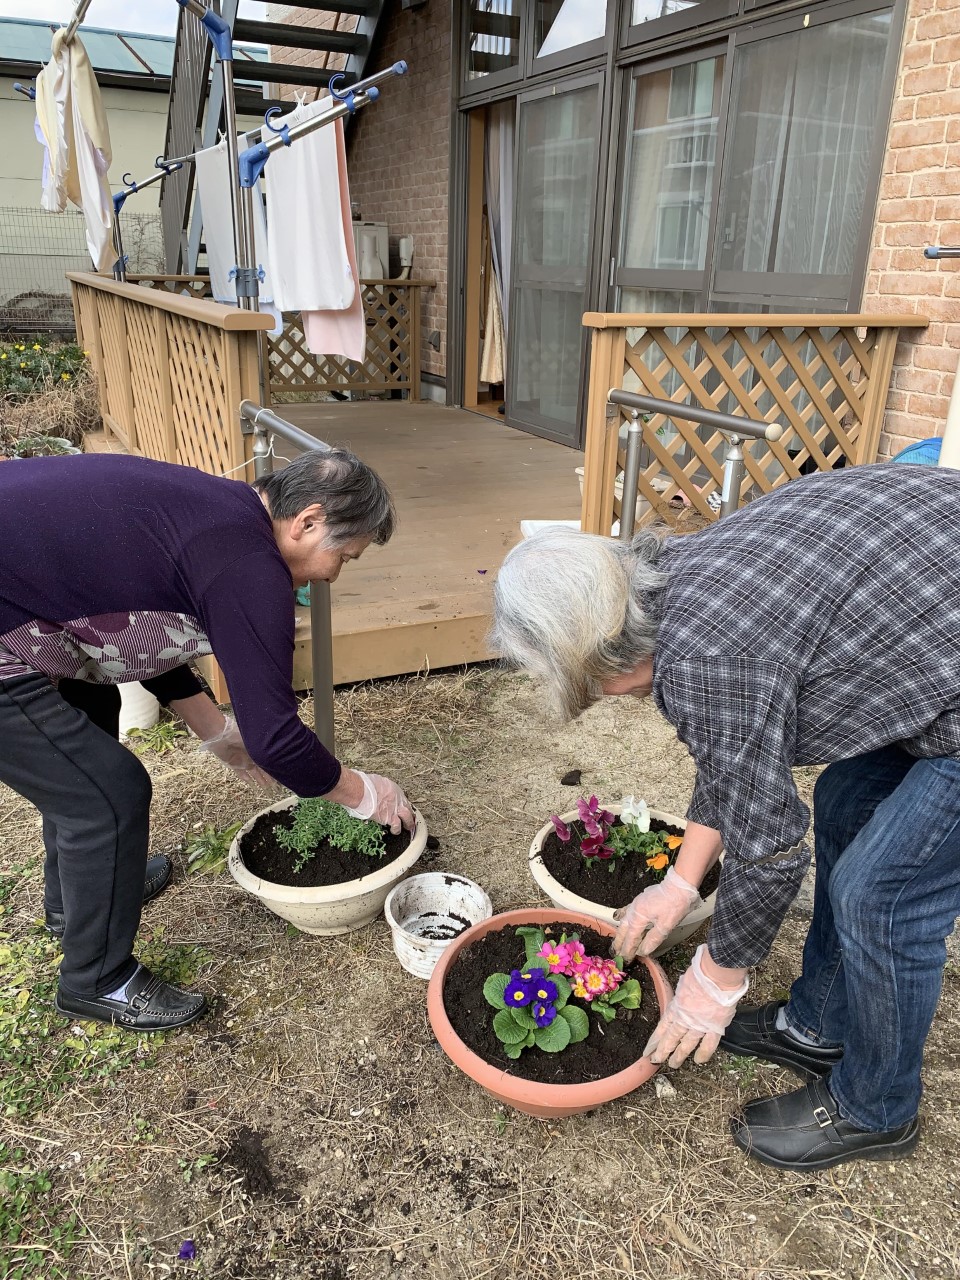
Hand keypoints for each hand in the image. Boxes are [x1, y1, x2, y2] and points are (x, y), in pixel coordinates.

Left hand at [199, 715, 275, 788]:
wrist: (222, 736)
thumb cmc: (240, 736)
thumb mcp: (255, 743)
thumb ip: (264, 752)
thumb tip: (275, 758)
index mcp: (258, 748)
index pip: (268, 760)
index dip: (273, 768)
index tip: (280, 776)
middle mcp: (252, 754)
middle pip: (262, 768)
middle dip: (268, 776)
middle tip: (275, 785)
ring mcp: (243, 760)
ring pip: (253, 772)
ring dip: (259, 779)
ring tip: (266, 787)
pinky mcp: (234, 764)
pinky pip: (241, 773)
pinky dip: (245, 778)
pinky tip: (251, 784)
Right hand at [341, 769, 414, 834]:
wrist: (363, 792)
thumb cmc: (366, 786)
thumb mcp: (378, 783)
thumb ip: (381, 789)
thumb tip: (378, 791)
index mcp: (394, 790)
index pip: (404, 799)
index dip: (404, 805)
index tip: (404, 808)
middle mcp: (397, 800)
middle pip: (409, 808)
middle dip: (411, 814)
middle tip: (411, 818)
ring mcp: (395, 810)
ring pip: (407, 818)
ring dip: (408, 823)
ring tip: (408, 827)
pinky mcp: (389, 818)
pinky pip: (396, 826)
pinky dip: (396, 829)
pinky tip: (395, 831)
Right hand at [611, 867, 702, 959]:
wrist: (679, 885)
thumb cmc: (675, 905)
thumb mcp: (666, 925)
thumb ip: (653, 939)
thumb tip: (643, 951)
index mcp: (639, 917)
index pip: (631, 938)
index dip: (628, 950)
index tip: (625, 959)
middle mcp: (634, 910)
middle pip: (624, 929)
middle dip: (619, 942)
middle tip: (615, 953)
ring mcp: (636, 904)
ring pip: (623, 920)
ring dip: (619, 932)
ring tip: (616, 941)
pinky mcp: (640, 901)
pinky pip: (626, 910)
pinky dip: (621, 916)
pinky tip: (618, 918)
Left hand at [643, 945, 748, 1066]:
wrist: (717, 976)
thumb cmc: (700, 973)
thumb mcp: (683, 984)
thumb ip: (681, 997)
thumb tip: (682, 1001)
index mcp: (676, 1007)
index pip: (662, 1027)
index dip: (655, 1039)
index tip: (648, 1049)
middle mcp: (685, 1019)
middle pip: (671, 1039)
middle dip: (662, 1051)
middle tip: (656, 1061)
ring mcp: (699, 1026)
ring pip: (686, 1045)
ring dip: (679, 1056)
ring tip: (673, 1064)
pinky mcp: (715, 1028)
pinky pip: (708, 1045)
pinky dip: (703, 1054)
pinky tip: (698, 1060)